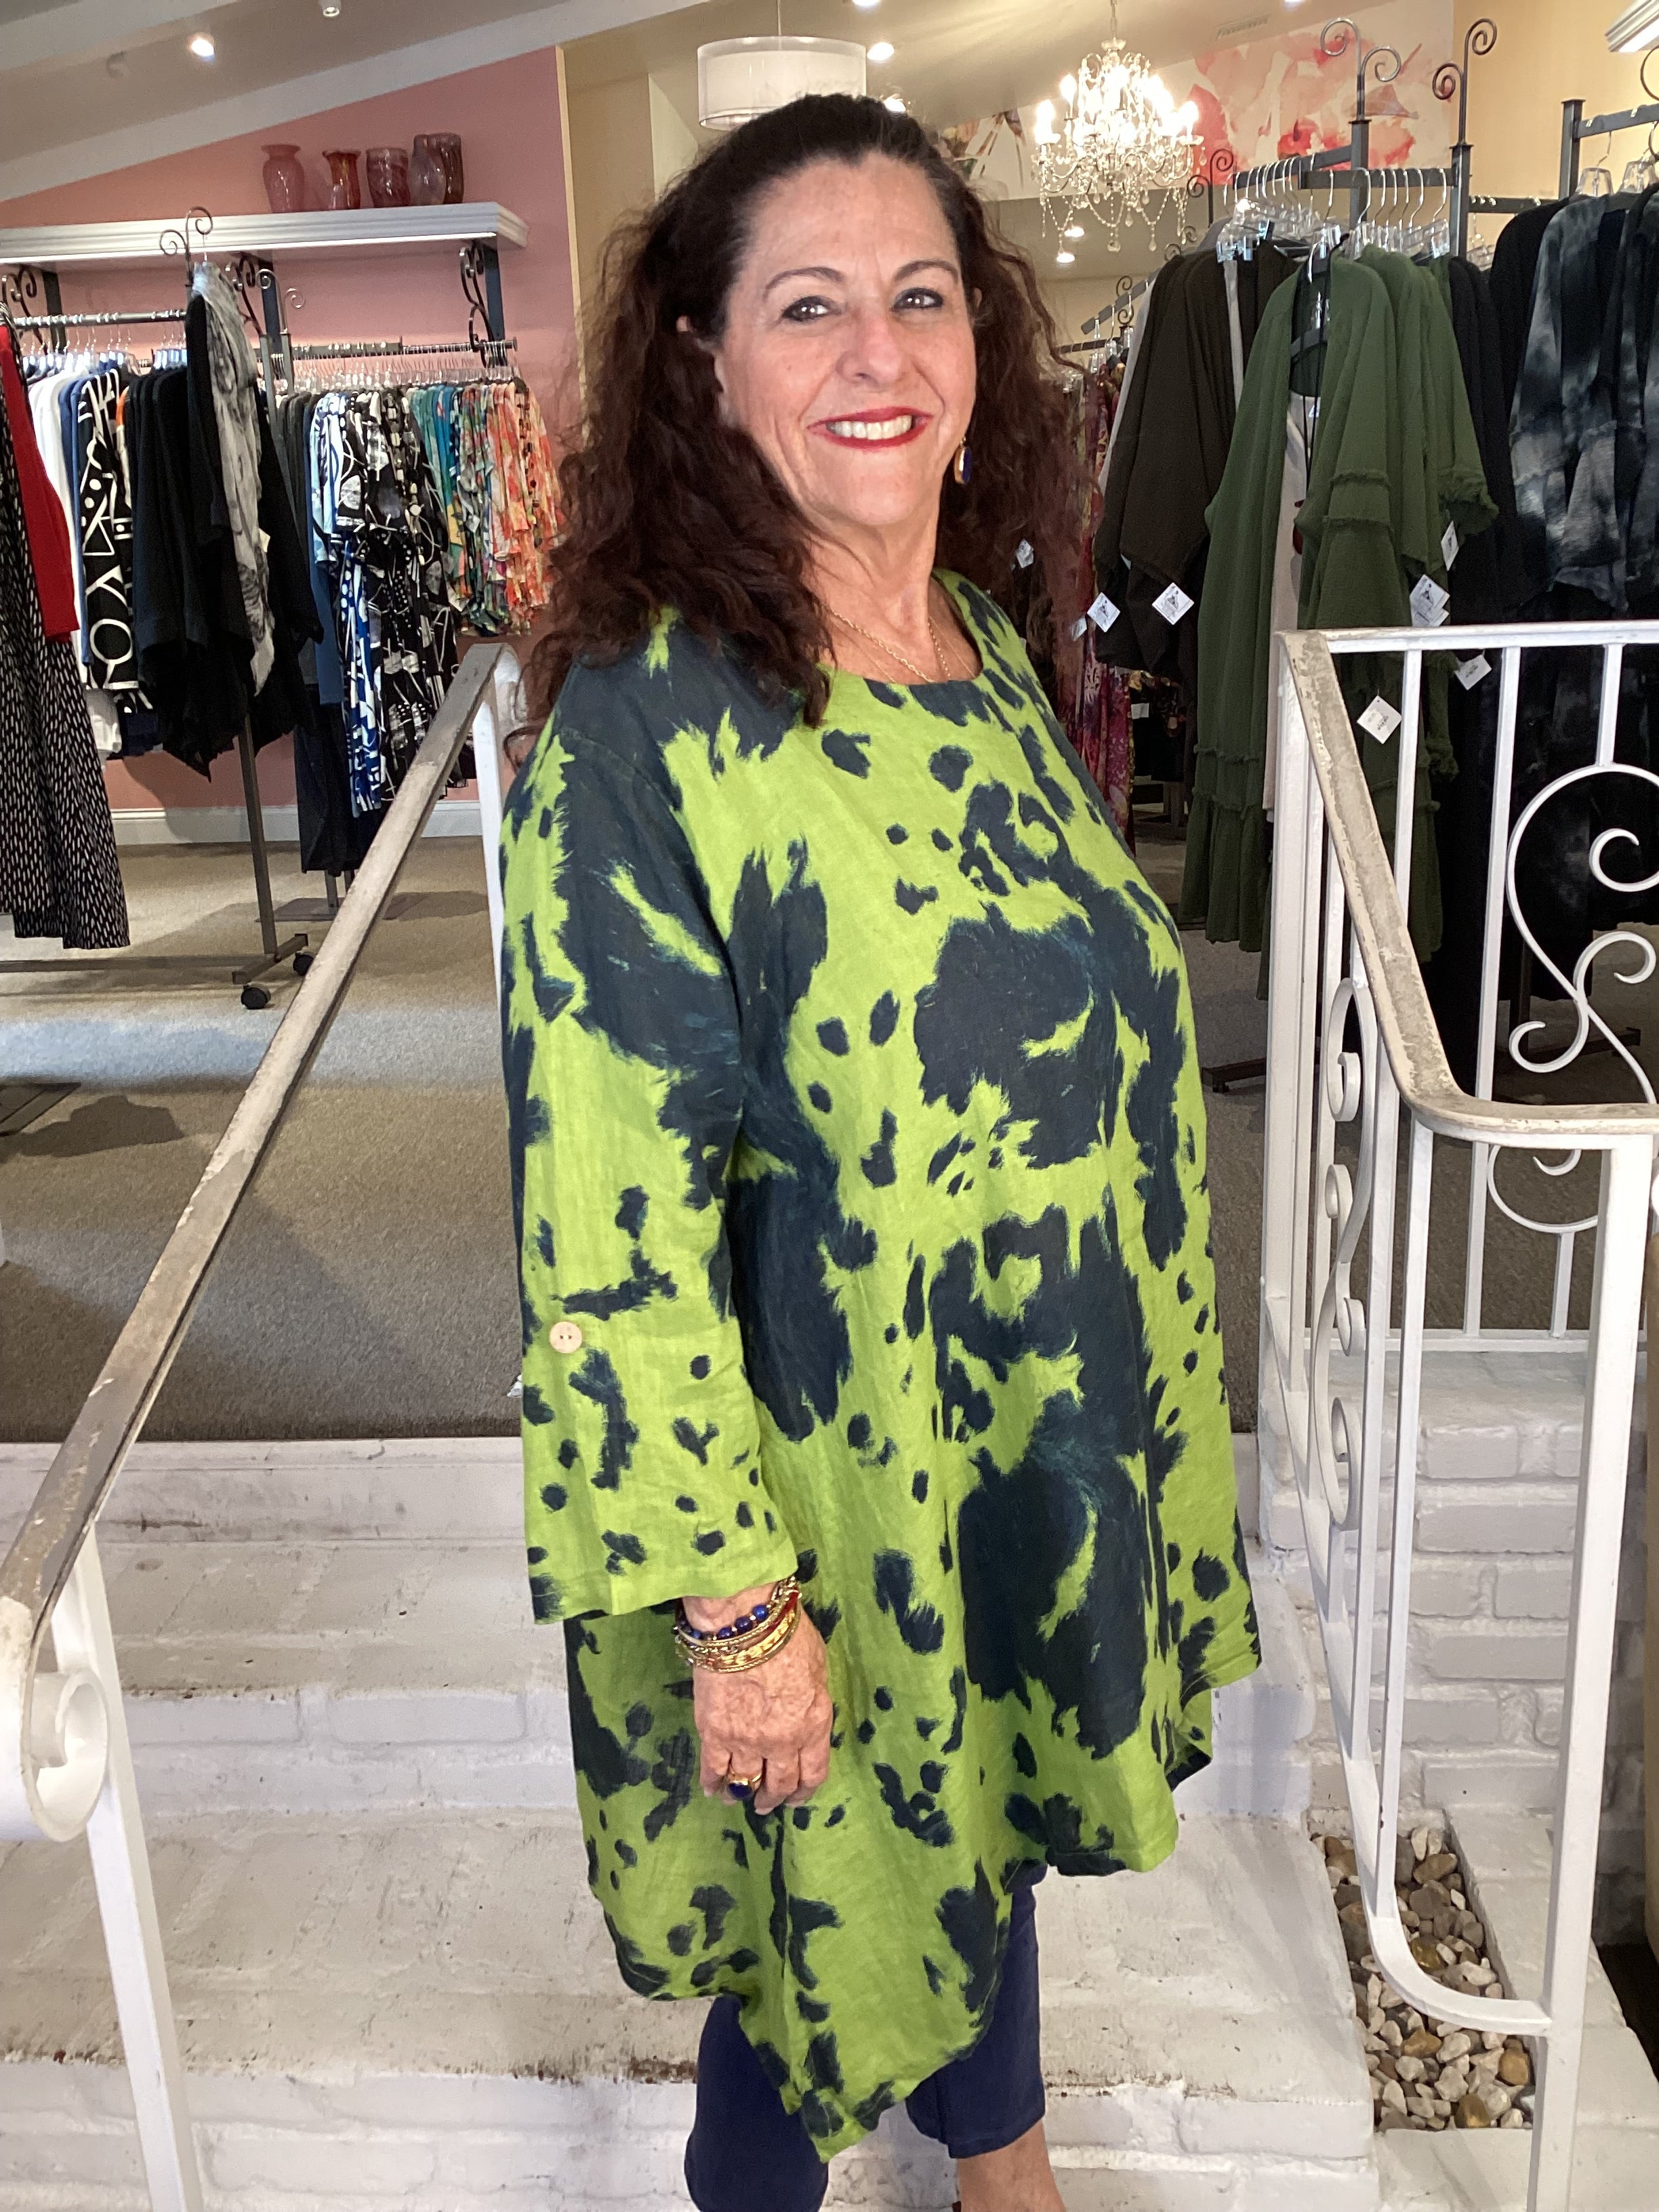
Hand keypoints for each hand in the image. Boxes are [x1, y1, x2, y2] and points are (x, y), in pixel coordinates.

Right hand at [686, 1591, 832, 1816]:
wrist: (744, 1622)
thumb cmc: (787, 1634)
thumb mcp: (819, 1668)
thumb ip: (812, 1701)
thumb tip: (803, 1712)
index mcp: (814, 1726)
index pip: (813, 1774)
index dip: (803, 1791)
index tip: (796, 1798)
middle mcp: (783, 1742)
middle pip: (779, 1783)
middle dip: (773, 1798)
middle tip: (766, 1804)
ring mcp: (747, 1741)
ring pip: (745, 1781)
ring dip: (742, 1794)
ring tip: (736, 1799)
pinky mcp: (715, 1733)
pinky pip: (713, 1768)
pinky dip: (711, 1783)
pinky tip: (711, 1790)